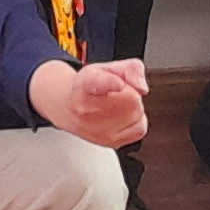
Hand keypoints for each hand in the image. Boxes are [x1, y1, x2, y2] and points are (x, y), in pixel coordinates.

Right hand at [30, 56, 151, 148]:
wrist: (67, 107)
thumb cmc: (89, 85)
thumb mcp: (107, 66)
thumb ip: (130, 68)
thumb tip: (141, 87)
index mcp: (85, 84)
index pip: (96, 83)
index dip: (109, 83)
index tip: (118, 83)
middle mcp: (87, 110)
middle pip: (131, 99)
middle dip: (131, 93)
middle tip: (118, 92)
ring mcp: (97, 130)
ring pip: (137, 115)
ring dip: (133, 108)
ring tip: (117, 104)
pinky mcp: (109, 142)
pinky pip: (140, 129)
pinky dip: (136, 121)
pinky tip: (123, 116)